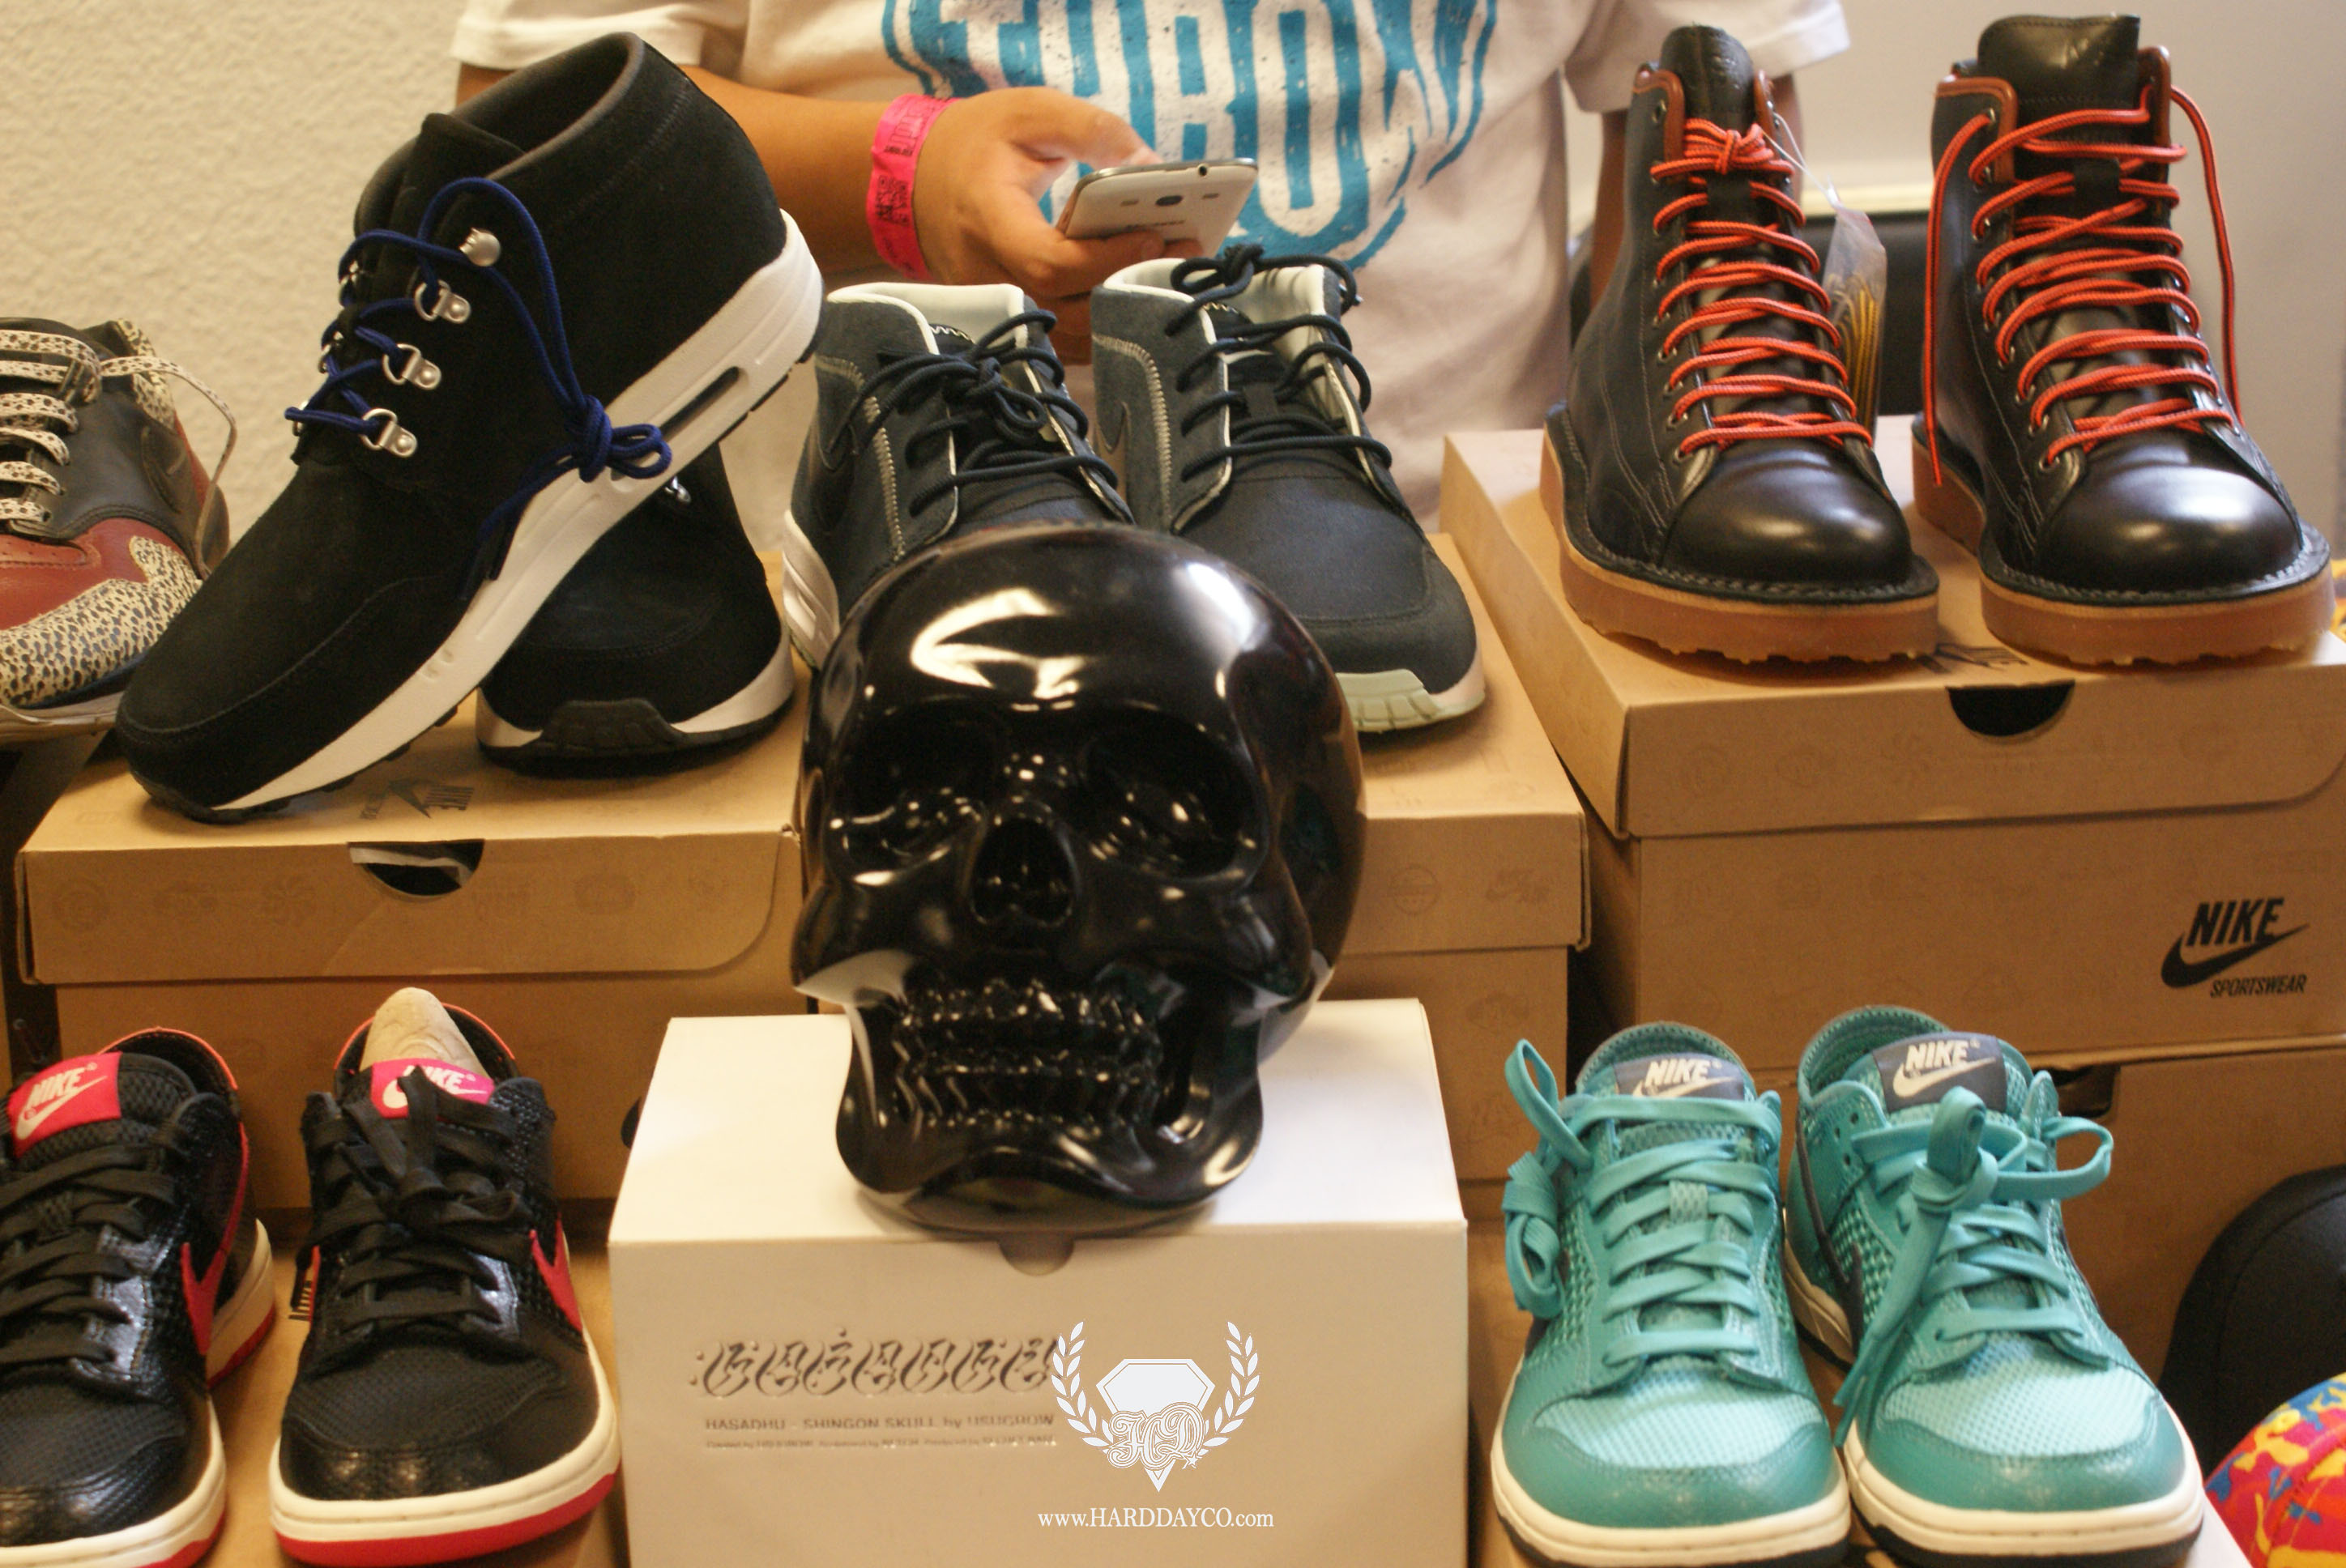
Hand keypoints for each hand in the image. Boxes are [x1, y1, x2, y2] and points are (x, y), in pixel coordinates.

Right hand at [911, 88, 1194, 360]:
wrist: (914, 180)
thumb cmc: (975, 143)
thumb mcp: (1028, 113)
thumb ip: (1088, 129)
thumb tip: (1147, 160)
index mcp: (987, 221)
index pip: (1050, 262)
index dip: (1105, 258)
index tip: (1152, 234)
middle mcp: (986, 276)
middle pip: (1066, 310)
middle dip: (1128, 288)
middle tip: (1184, 260)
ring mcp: (995, 305)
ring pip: (1067, 335)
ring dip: (1123, 313)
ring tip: (1170, 278)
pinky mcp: (1008, 317)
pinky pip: (1061, 338)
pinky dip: (1103, 325)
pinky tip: (1138, 296)